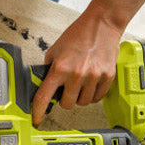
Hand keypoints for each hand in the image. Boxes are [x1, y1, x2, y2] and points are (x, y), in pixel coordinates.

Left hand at [32, 5, 123, 125]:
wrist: (102, 24)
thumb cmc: (78, 35)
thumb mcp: (55, 50)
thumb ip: (49, 69)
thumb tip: (43, 86)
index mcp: (60, 68)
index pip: (44, 97)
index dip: (38, 112)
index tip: (36, 120)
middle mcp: (76, 74)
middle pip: (66, 104)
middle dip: (64, 99)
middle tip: (66, 88)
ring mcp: (93, 77)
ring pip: (83, 103)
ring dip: (79, 97)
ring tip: (80, 82)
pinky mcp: (107, 77)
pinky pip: (97, 98)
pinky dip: (92, 94)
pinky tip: (90, 83)